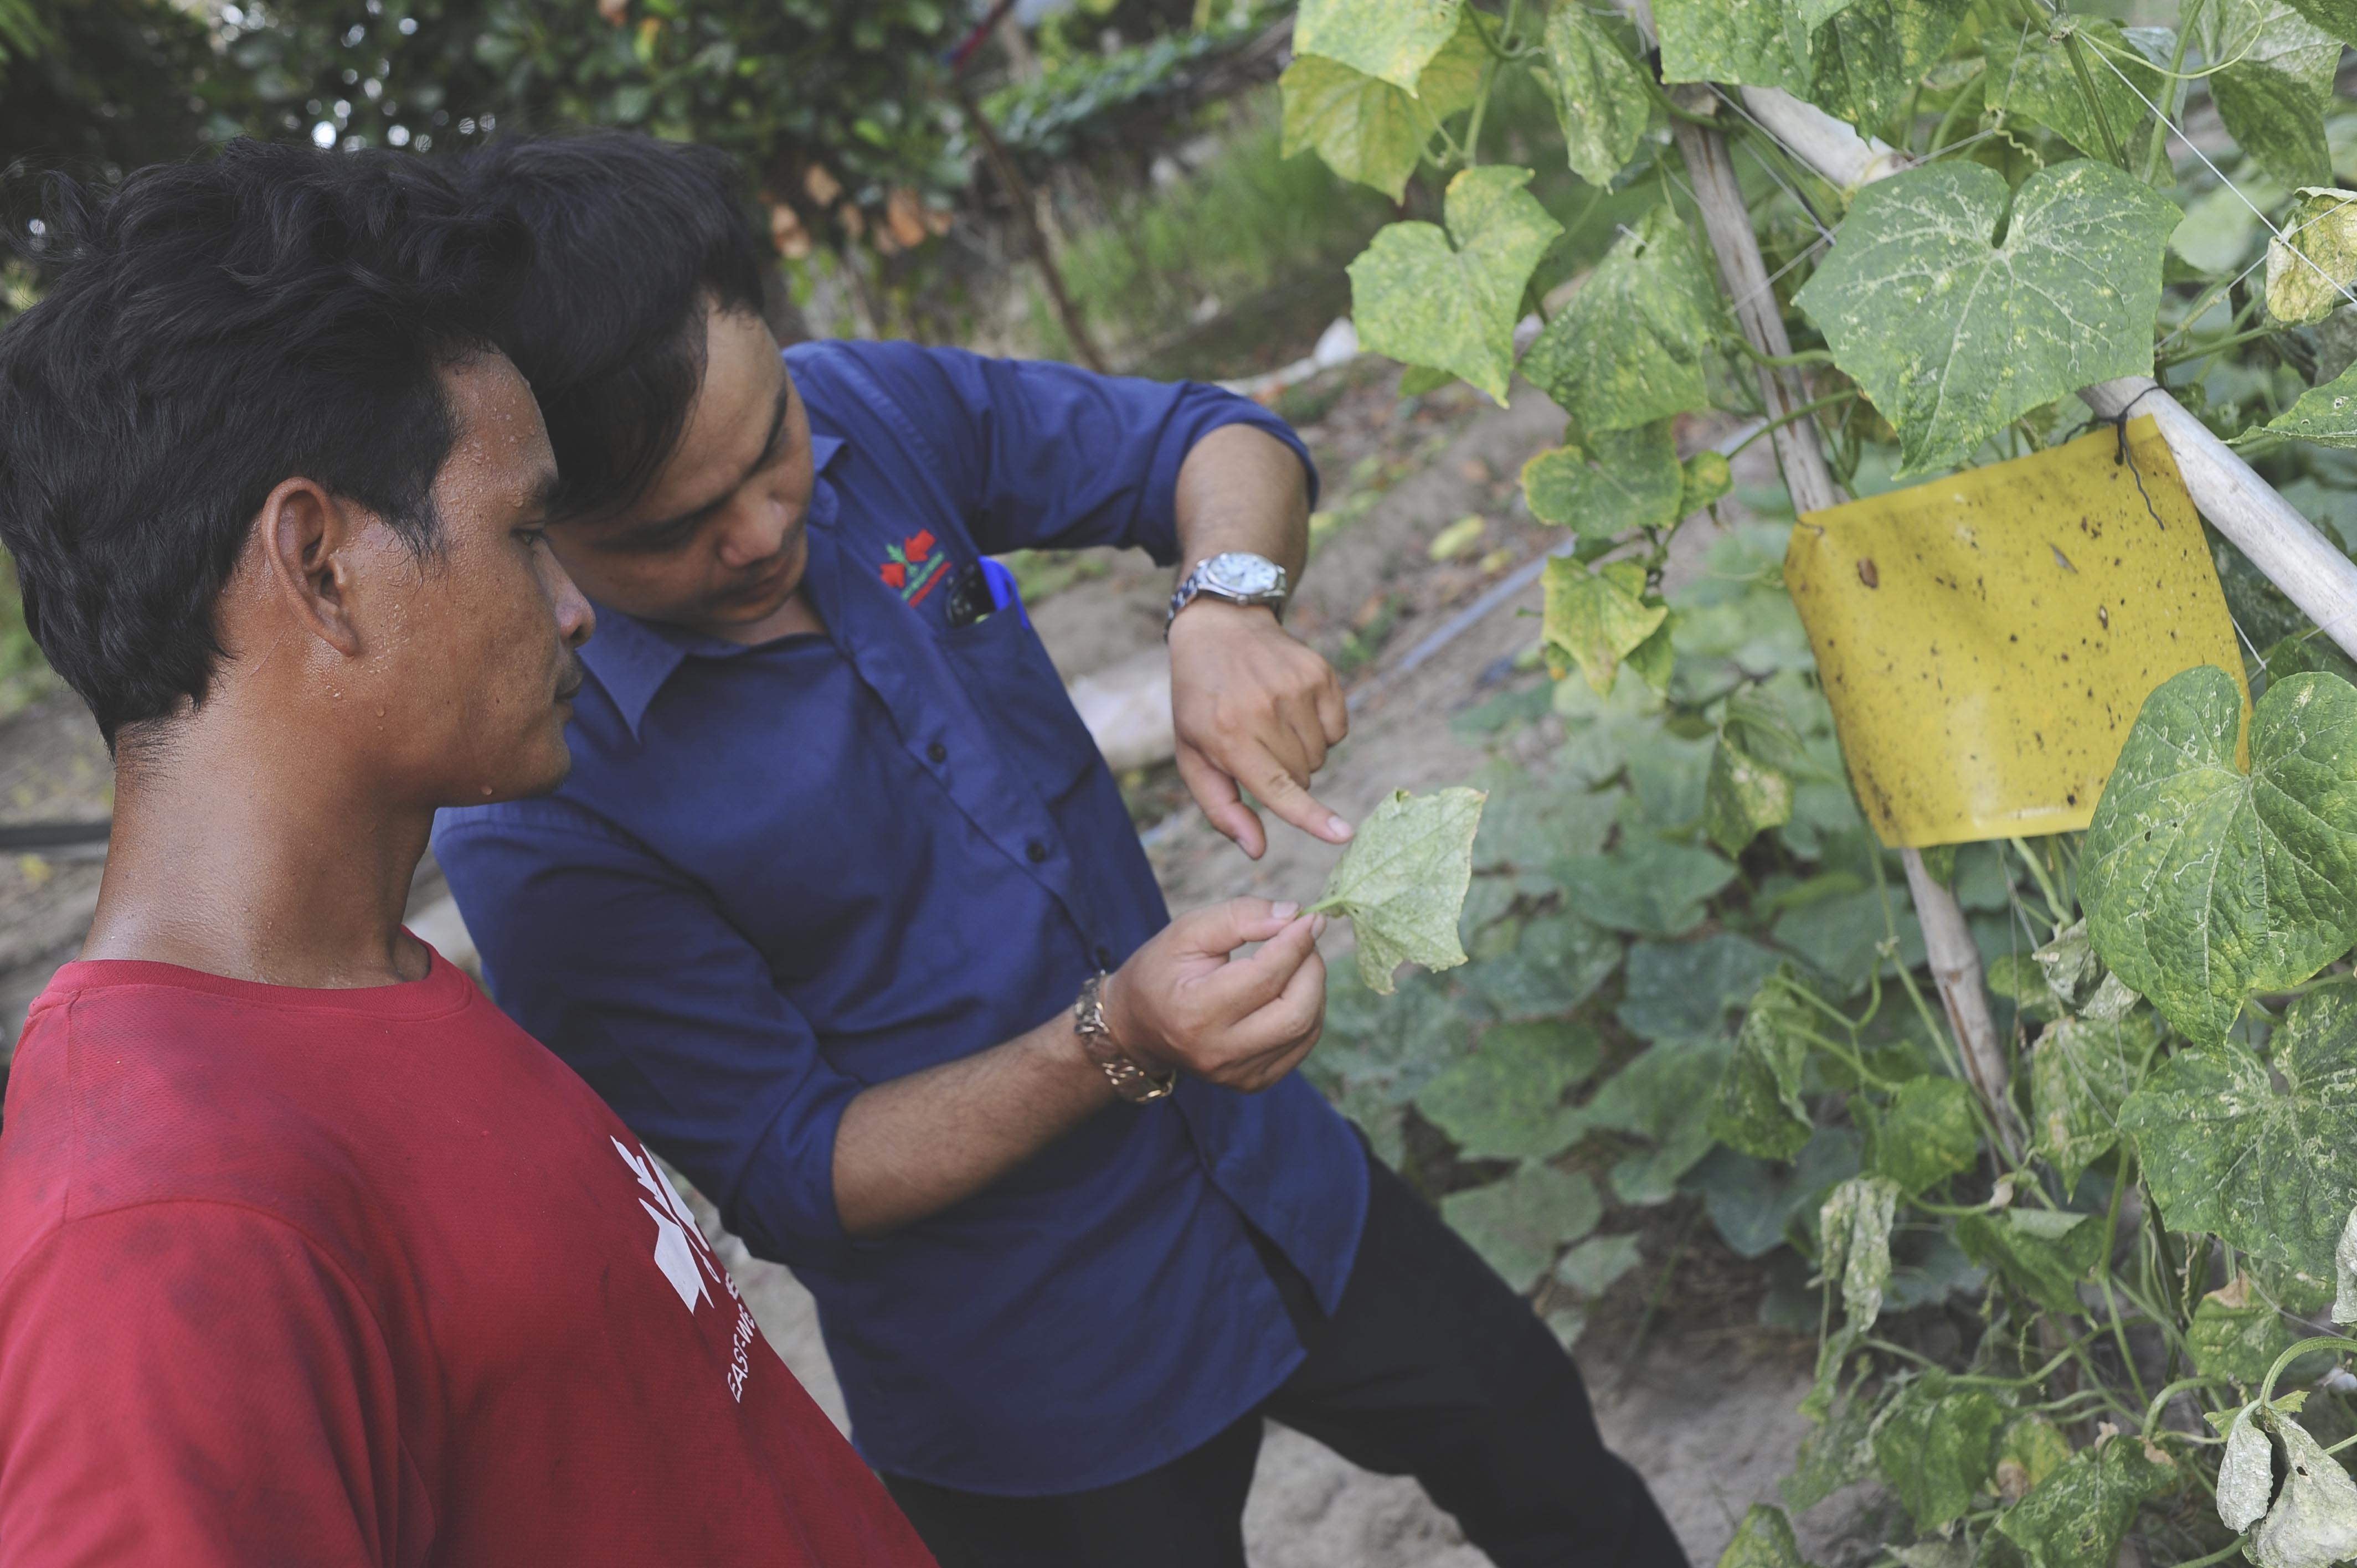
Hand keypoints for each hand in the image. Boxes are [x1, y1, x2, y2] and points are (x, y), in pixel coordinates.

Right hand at [1102, 898, 1326, 1092]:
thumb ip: (1238, 917)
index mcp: (1194, 1013)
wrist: (1137, 1029)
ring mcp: (1238, 1075)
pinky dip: (1308, 1010)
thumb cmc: (1160, 972)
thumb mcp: (1186, 932)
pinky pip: (1302, 1045)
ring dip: (1314, 987)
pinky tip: (1291, 990)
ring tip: (1296, 961)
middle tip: (1304, 939)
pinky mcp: (1253, 1082)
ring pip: (1305, 1029)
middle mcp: (1217, 1052)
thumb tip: (1293, 914)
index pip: (1264, 978)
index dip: (1295, 943)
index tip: (1310, 918)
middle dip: (1311, 967)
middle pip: (1295, 1012)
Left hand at [1167, 600, 1351, 859]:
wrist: (1219, 628)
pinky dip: (1320, 730)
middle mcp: (1264, 710)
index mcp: (1227, 735)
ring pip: (1321, 756)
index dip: (1309, 815)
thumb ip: (1221, 808)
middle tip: (1257, 745)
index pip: (1277, 786)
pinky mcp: (1320, 673)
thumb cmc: (1202, 703)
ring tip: (1271, 722)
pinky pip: (1338, 730)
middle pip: (1302, 777)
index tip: (1342, 834)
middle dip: (1285, 775)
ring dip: (1301, 753)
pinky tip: (1292, 708)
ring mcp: (1295, 688)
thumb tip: (1256, 851)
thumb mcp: (1193, 756)